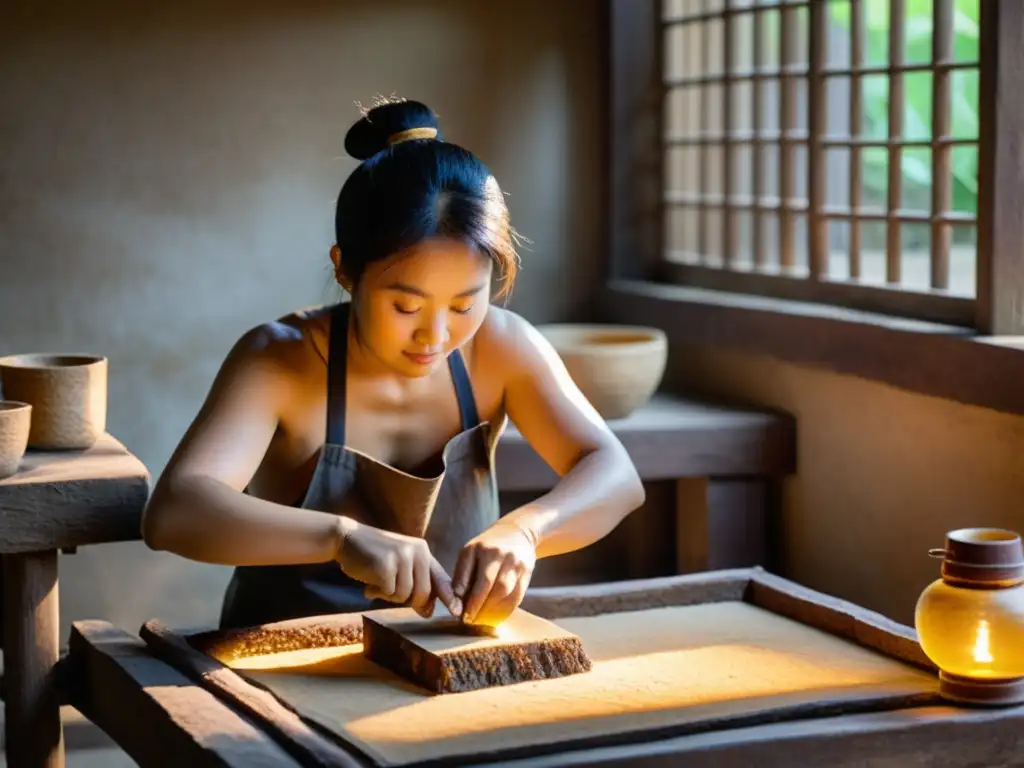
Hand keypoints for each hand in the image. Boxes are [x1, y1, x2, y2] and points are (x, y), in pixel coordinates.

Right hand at [335, 518, 457, 617]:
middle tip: (389, 593)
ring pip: (405, 595)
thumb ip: (415, 584)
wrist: (347, 538)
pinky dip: (378, 593)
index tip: (457, 612)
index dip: (449, 597)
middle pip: (424, 593)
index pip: (441, 578)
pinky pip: (389, 593)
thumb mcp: (400, 565)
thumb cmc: (374, 556)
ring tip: (377, 583)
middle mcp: (417, 551)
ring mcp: (402, 557)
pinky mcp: (386, 565)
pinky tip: (369, 582)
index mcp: (423, 551)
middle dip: (408, 601)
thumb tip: (428, 611)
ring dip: (389, 596)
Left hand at [452, 521, 536, 626]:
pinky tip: (497, 616)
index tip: (460, 614)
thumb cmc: (486, 547)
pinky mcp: (526, 571)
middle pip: (491, 585)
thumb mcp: (470, 553)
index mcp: (480, 548)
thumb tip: (456, 604)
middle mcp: (499, 554)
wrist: (517, 533)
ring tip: (482, 620)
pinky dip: (506, 610)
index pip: (471, 575)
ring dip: (493, 611)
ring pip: (505, 592)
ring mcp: (515, 562)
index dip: (467, 598)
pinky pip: (517, 596)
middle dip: (480, 607)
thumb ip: (462, 576)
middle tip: (470, 621)